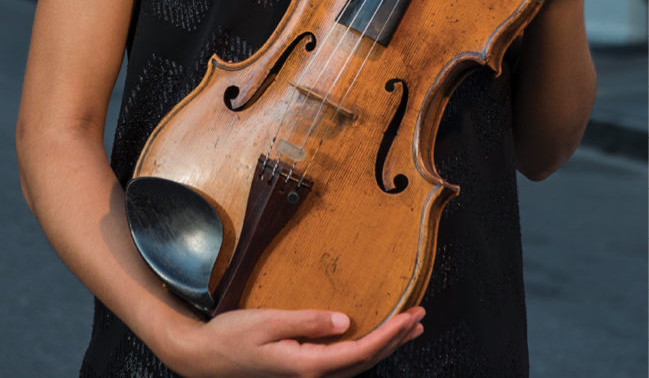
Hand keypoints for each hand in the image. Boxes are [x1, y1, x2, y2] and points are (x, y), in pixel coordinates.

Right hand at [165, 305, 424, 377]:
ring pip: (356, 364)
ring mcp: (305, 376)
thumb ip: (308, 321)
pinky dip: (363, 347)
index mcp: (307, 366)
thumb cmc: (231, 337)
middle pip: (365, 361)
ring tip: (407, 327)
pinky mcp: (299, 371)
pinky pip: (341, 363)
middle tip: (420, 316)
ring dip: (384, 345)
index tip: (411, 316)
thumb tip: (347, 322)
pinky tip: (369, 336)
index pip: (361, 351)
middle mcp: (311, 377)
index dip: (390, 335)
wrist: (201, 359)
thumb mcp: (268, 322)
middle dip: (395, 339)